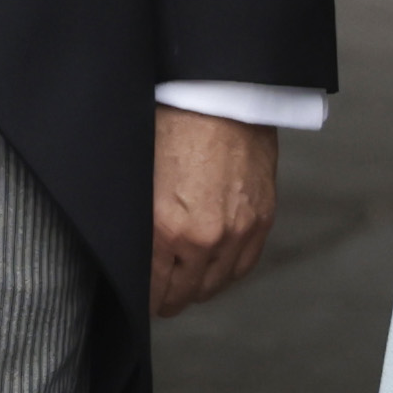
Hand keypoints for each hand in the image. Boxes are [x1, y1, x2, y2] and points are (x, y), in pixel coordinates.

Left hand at [153, 108, 276, 317]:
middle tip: (160, 293)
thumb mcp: (138, 176)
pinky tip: (214, 267)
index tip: (141, 298)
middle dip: (168, 297)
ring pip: (216, 285)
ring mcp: (238, 231)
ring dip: (198, 287)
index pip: (153, 289)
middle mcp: (205, 238)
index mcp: (167, 228)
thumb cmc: (172, 123)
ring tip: (186, 280)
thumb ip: (137, 221)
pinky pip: (244, 265)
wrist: (219, 94)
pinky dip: (227, 272)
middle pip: (185, 294)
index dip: (145, 297)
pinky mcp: (262, 219)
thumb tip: (130, 250)